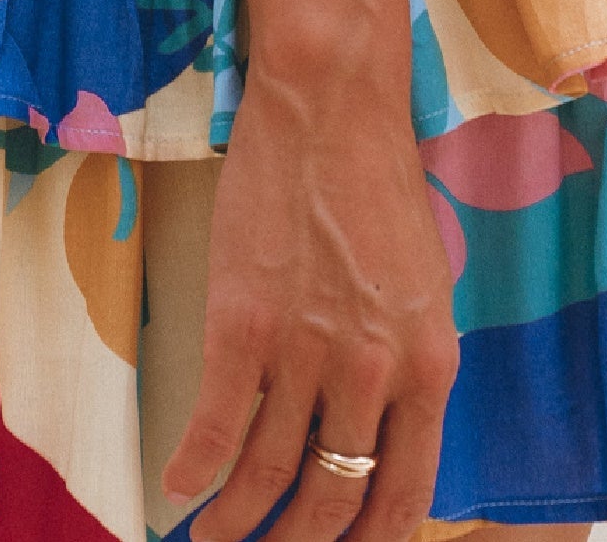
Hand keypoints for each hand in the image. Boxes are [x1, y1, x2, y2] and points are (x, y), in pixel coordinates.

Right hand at [165, 49, 458, 541]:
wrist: (330, 106)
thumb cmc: (377, 183)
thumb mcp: (423, 286)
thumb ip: (406, 364)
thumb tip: (379, 434)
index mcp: (428, 365)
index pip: (404, 496)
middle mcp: (371, 371)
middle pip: (331, 500)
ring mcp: (303, 350)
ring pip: (266, 476)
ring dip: (233, 524)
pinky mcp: (241, 323)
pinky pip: (214, 425)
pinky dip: (193, 469)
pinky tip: (178, 489)